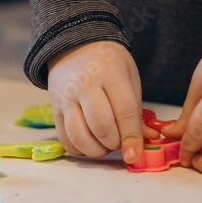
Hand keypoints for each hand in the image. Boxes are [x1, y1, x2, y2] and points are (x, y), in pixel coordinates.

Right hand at [47, 41, 154, 162]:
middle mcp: (84, 85)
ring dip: (96, 150)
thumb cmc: (109, 64)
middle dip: (114, 144)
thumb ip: (137, 111)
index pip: (124, 112)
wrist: (76, 47)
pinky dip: (80, 149)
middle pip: (101, 127)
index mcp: (110, 74)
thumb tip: (147, 139)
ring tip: (105, 145)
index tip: (135, 155)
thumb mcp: (130, 78)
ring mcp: (66, 98)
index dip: (131, 137)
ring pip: (79, 136)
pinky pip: (65, 139)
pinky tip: (90, 143)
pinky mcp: (54, 108)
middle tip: (120, 142)